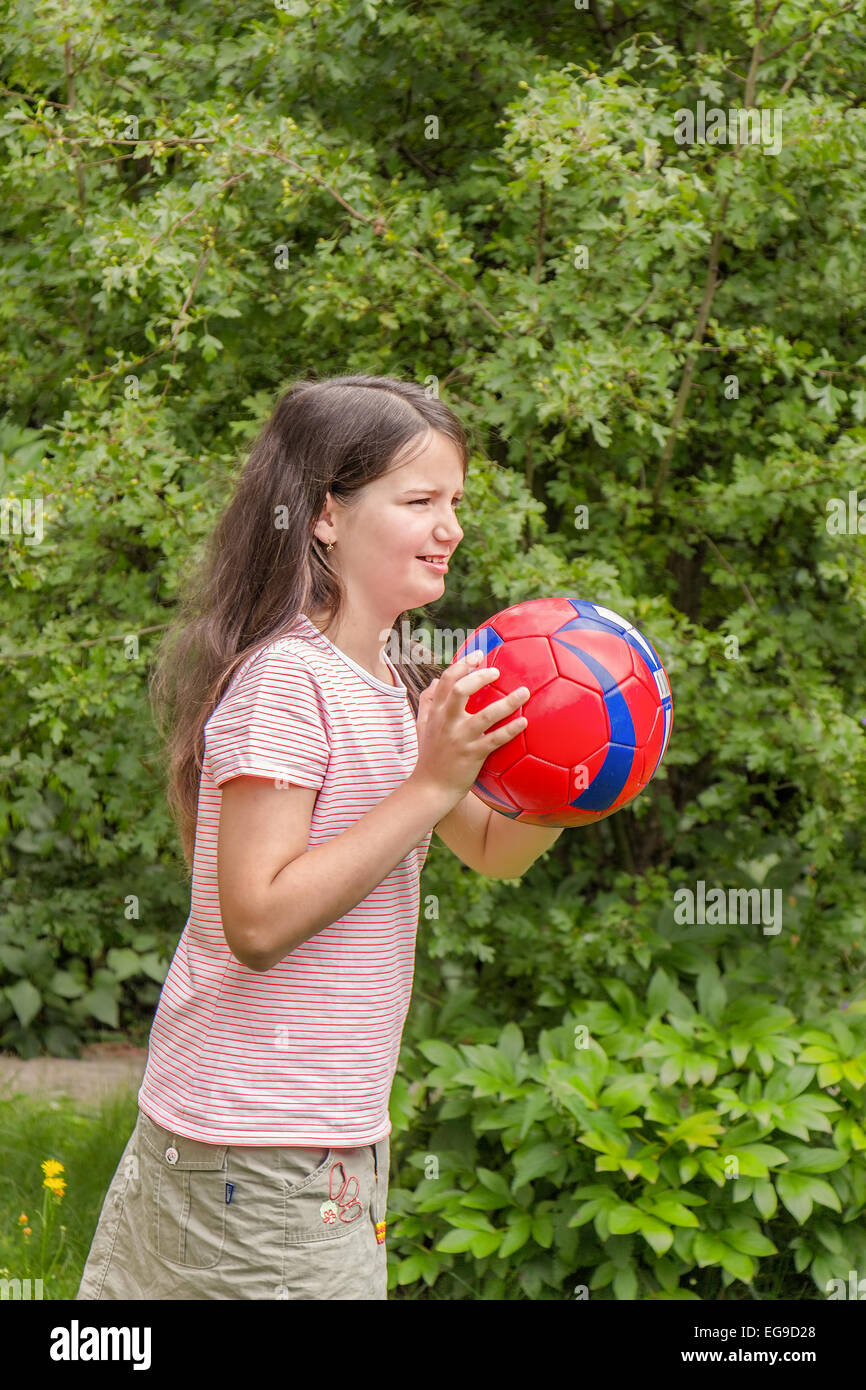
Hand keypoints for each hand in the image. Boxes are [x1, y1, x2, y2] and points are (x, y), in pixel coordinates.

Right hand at [411, 651, 528, 806]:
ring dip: (507, 702)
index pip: (446, 680)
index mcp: (436, 712)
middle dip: (480, 676)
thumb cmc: (429, 756)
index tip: (479, 655)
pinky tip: (524, 722)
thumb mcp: (422, 726)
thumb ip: (427, 702)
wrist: (430, 788)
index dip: (463, 664)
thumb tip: (434, 681)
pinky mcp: (472, 755)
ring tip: (525, 692)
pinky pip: (495, 739)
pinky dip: (510, 729)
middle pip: (461, 690)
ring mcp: (460, 738)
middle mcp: (446, 722)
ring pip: (485, 715)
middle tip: (497, 671)